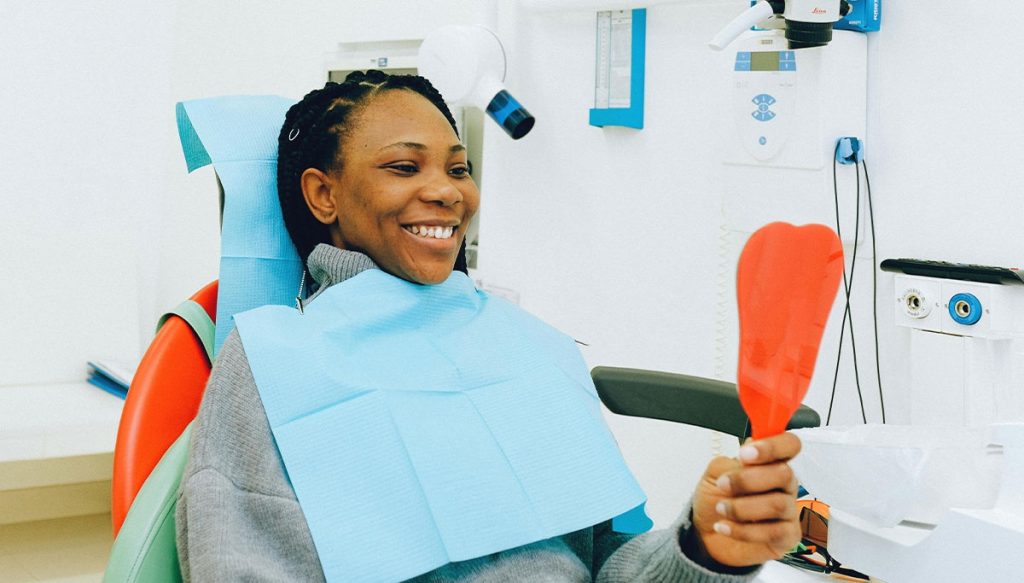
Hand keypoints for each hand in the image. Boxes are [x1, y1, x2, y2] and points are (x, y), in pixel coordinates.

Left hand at [687, 433, 801, 567]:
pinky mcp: (786, 537)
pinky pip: (774, 533)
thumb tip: (749, 453)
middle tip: (724, 485)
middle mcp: (783, 485)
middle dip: (748, 480)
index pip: (789, 445)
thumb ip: (732, 462)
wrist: (705, 533)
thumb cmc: (715, 500)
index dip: (772, 446)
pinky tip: (725, 526)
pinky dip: (743, 530)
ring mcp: (787, 511)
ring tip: (721, 509)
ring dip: (742, 507)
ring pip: (778, 504)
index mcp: (770, 462)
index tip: (745, 455)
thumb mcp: (715, 474)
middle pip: (785, 474)